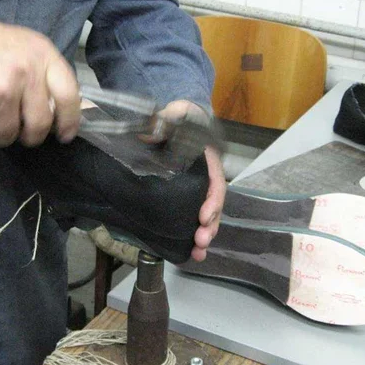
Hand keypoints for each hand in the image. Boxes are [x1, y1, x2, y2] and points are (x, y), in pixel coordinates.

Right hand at [0, 13, 79, 146]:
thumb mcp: (32, 48)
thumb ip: (50, 75)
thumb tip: (66, 109)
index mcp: (43, 57)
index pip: (68, 96)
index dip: (71, 121)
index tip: (66, 134)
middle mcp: (24, 73)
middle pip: (40, 123)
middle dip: (35, 136)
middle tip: (29, 136)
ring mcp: (0, 90)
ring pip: (11, 133)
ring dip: (6, 136)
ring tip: (0, 124)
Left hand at [157, 100, 225, 261]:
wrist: (170, 120)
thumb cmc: (176, 116)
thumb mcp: (173, 112)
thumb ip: (165, 120)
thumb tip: (148, 134)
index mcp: (207, 158)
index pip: (215, 181)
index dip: (213, 201)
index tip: (203, 216)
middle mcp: (205, 176)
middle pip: (213, 204)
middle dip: (210, 225)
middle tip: (201, 240)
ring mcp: (195, 187)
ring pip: (205, 215)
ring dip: (203, 235)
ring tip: (198, 252)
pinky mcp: (183, 195)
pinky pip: (190, 216)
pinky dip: (189, 234)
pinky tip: (188, 250)